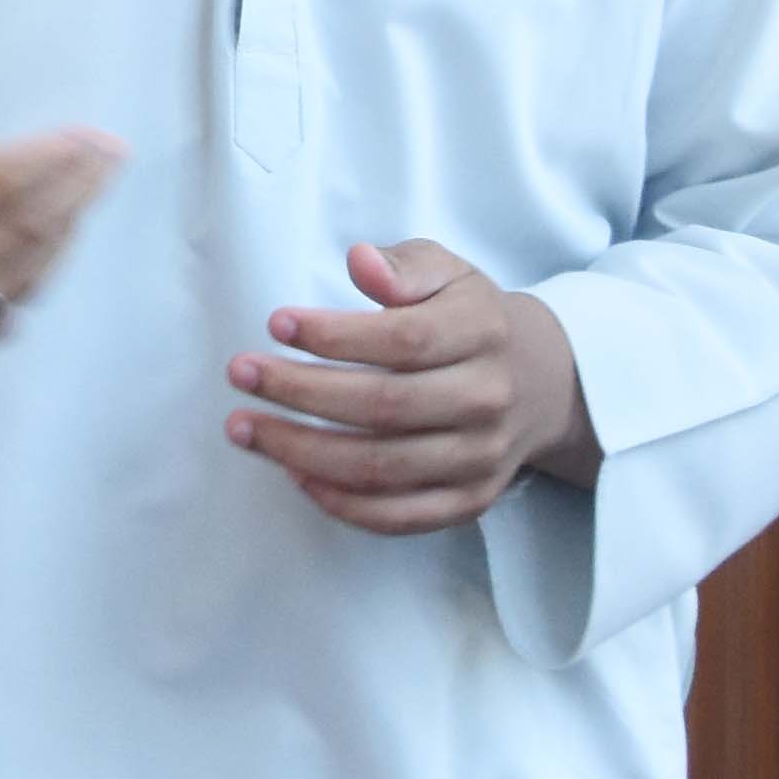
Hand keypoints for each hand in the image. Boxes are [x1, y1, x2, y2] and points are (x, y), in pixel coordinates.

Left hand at [224, 242, 592, 536]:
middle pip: (384, 406)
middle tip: (240, 374)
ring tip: (246, 429)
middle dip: (300, 393)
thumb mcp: (448, 273)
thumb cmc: (467, 319)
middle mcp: (486, 399)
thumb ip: (405, 265)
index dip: (335, 336)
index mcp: (482, 333)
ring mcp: (480, 457)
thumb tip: (360, 262)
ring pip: (382, 467)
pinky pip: (400, 516)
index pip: (404, 340)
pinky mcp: (470, 500)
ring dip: (303, 452)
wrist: (539, 382)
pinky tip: (294, 475)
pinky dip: (343, 503)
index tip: (276, 324)